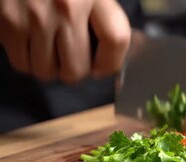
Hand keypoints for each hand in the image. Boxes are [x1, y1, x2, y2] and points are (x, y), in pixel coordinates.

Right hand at [0, 0, 130, 82]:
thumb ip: (105, 17)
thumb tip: (112, 55)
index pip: (116, 40)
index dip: (111, 62)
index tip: (104, 66)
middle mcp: (67, 7)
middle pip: (77, 69)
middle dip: (76, 70)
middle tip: (73, 58)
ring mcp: (36, 17)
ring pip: (48, 72)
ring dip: (51, 67)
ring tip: (51, 49)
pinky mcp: (9, 22)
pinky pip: (22, 63)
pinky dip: (28, 60)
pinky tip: (33, 44)